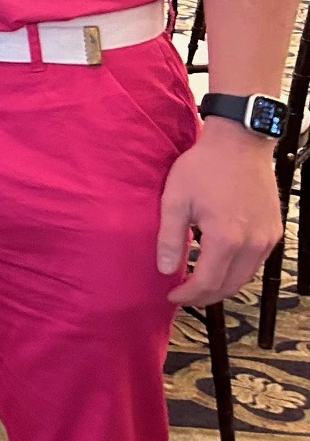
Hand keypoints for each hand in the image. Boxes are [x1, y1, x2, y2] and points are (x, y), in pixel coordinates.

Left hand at [158, 120, 283, 305]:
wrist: (240, 143)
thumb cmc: (203, 167)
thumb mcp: (176, 199)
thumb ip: (170, 238)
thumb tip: (166, 270)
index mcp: (226, 238)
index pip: (207, 282)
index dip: (188, 295)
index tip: (171, 296)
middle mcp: (252, 244)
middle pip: (229, 286)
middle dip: (205, 297)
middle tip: (184, 295)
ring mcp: (267, 239)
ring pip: (245, 277)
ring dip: (222, 286)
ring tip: (199, 284)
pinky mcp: (274, 231)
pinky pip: (255, 262)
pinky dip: (237, 271)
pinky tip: (220, 265)